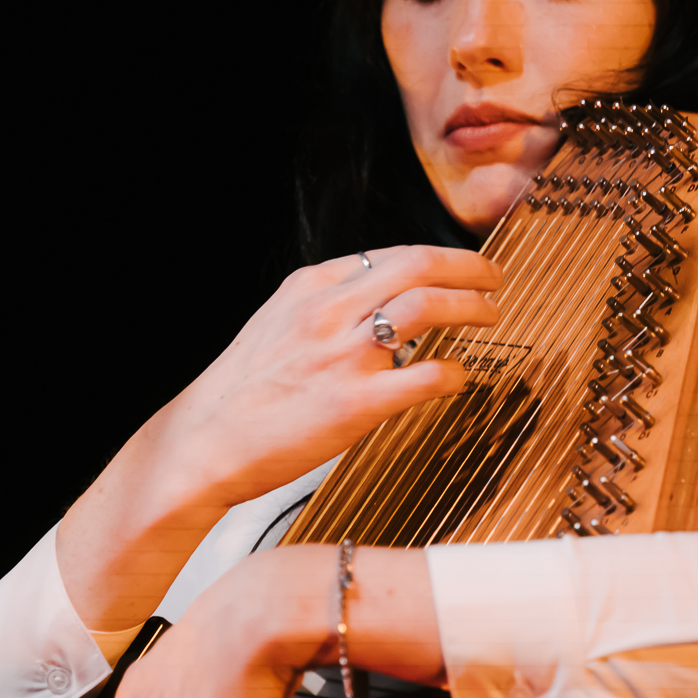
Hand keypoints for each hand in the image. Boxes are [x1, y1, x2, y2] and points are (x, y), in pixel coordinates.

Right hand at [142, 245, 499, 513]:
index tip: (461, 267)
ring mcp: (344, 356)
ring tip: (490, 317)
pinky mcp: (355, 405)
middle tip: (495, 279)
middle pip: (419, 265)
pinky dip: (455, 373)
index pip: (392, 253)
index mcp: (310, 288)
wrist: (202, 444)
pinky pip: (426, 377)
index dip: (439, 257)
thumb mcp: (276, 324)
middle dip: (470, 267)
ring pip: (429, 306)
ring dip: (471, 307)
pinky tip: (460, 376)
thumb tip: (376, 300)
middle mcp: (329, 312)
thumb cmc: (239, 394)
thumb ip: (325, 308)